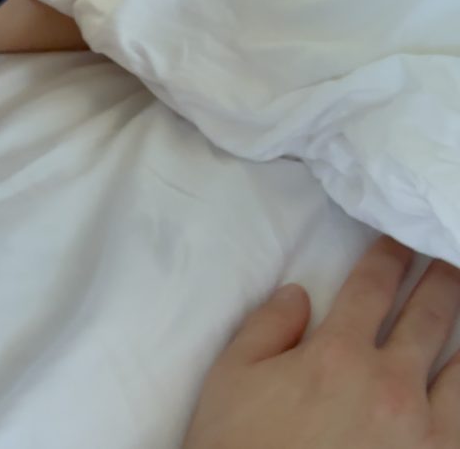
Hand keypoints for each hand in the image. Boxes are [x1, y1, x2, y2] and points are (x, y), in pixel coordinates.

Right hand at [184, 237, 459, 448]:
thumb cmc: (237, 445)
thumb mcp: (232, 377)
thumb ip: (267, 327)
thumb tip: (298, 295)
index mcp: (336, 355)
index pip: (372, 289)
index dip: (388, 258)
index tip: (399, 242)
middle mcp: (389, 385)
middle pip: (429, 316)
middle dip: (440, 281)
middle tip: (447, 262)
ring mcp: (422, 430)